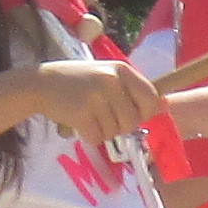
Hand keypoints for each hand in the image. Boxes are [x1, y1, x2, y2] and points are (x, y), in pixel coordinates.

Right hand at [30, 56, 161, 145]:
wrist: (42, 83)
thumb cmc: (80, 82)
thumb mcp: (108, 77)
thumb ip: (133, 90)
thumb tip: (165, 105)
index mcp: (122, 70)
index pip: (150, 98)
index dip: (144, 112)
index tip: (130, 113)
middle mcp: (111, 81)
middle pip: (132, 120)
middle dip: (120, 125)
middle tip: (103, 115)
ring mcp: (95, 97)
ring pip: (114, 132)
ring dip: (103, 130)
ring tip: (89, 114)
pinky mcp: (81, 114)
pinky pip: (97, 137)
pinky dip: (89, 135)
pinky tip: (79, 121)